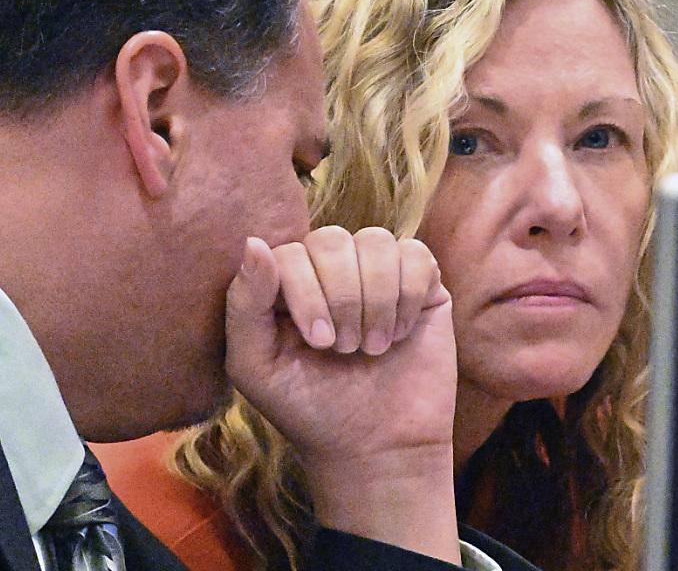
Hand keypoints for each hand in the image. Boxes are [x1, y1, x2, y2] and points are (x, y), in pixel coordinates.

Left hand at [224, 226, 456, 463]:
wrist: (377, 448)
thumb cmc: (310, 409)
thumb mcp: (256, 366)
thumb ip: (244, 304)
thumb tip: (254, 242)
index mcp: (288, 283)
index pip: (290, 251)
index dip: (306, 292)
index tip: (319, 344)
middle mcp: (332, 269)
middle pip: (332, 239)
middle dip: (342, 297)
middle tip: (346, 348)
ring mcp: (379, 273)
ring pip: (376, 241)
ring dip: (376, 298)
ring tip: (374, 345)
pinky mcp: (423, 284)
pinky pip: (417, 255)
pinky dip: (408, 296)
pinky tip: (401, 333)